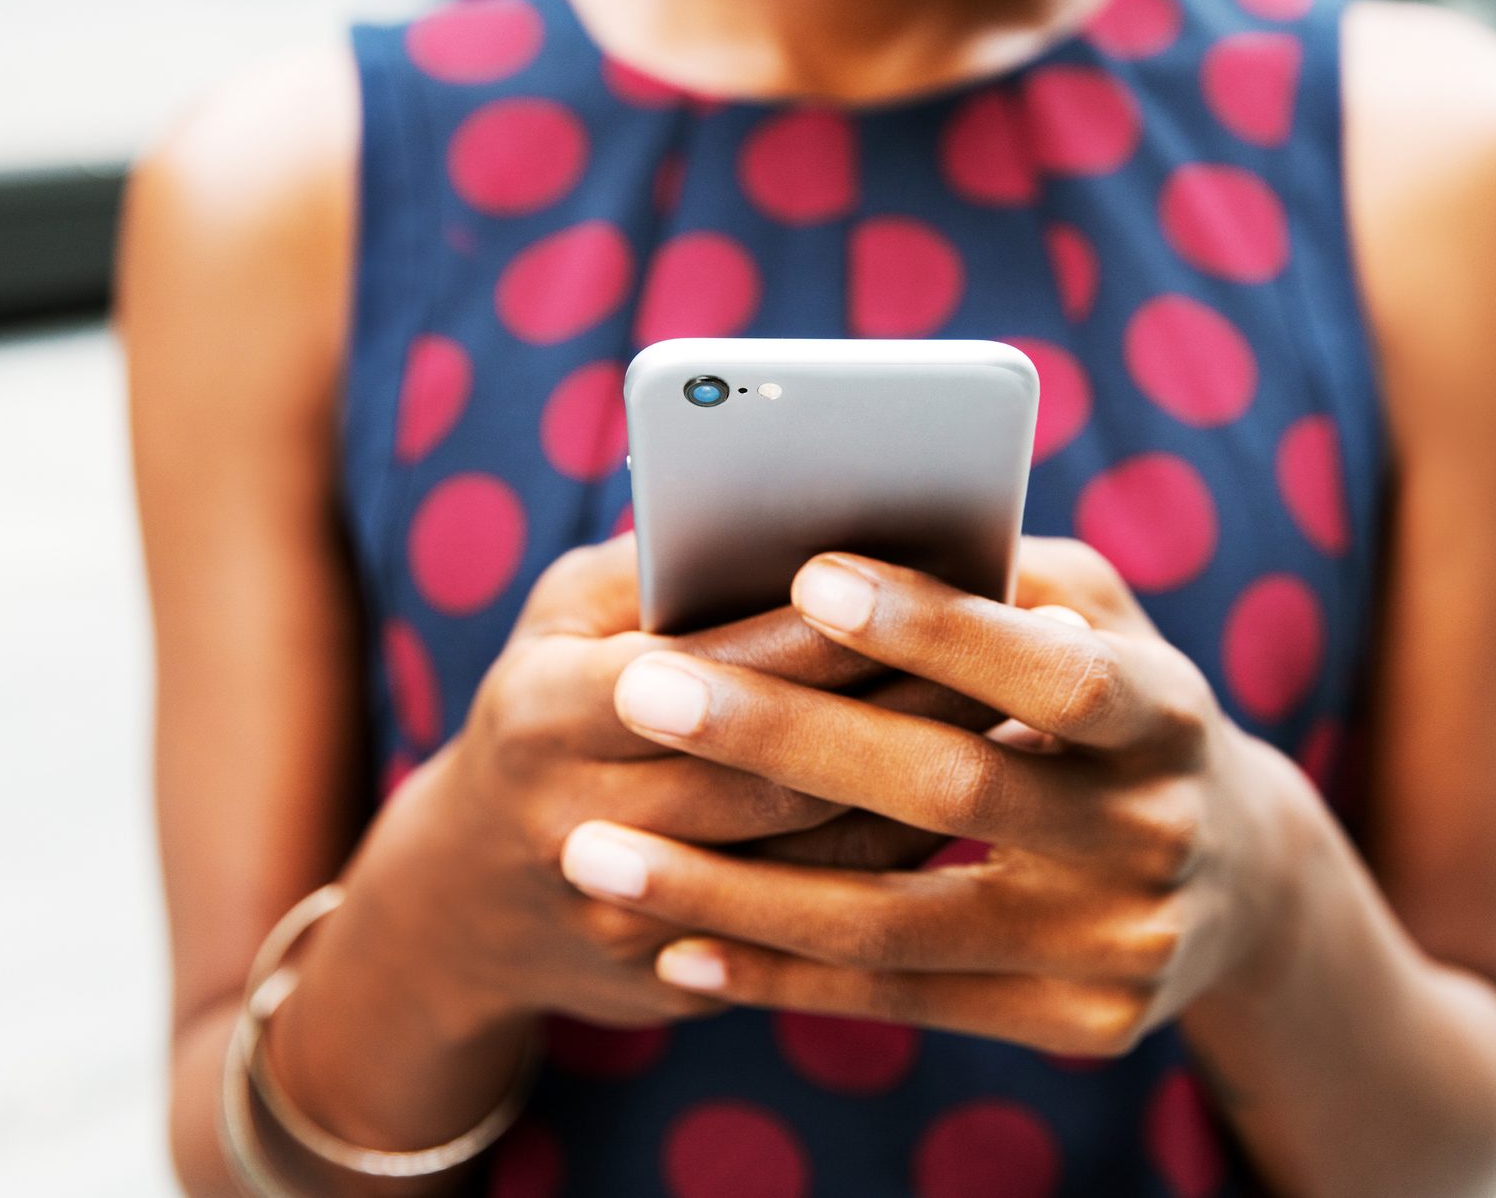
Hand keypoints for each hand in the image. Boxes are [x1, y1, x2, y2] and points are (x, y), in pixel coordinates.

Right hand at [355, 536, 993, 1034]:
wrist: (463, 905)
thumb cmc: (542, 710)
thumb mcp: (563, 623)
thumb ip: (659, 570)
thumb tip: (791, 518)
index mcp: (543, 716)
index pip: (710, 669)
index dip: (829, 631)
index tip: (938, 579)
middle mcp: (576, 826)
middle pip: (780, 773)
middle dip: (911, 706)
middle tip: (1032, 647)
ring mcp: (627, 919)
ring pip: (814, 856)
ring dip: (931, 788)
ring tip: (1032, 718)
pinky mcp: (680, 979)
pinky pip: (816, 922)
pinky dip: (902, 856)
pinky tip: (981, 802)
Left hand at [555, 539, 1315, 1055]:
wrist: (1236, 884)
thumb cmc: (1116, 708)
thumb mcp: (1098, 620)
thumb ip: (996, 577)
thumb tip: (833, 529)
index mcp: (1170, 712)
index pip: (1051, 668)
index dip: (933, 627)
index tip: (805, 574)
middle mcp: (1160, 834)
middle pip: (953, 790)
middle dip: (785, 739)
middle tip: (640, 692)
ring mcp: (1121, 944)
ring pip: (896, 920)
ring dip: (731, 893)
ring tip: (598, 855)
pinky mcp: (1079, 1024)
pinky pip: (899, 1000)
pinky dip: (777, 976)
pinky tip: (672, 945)